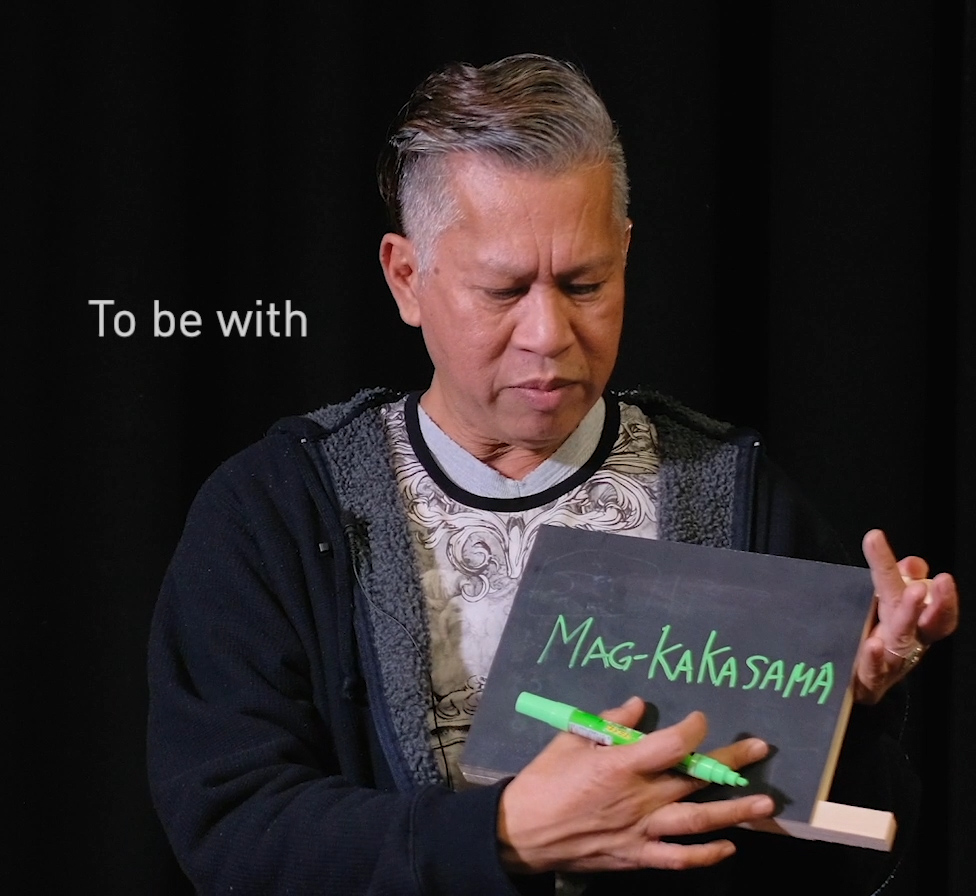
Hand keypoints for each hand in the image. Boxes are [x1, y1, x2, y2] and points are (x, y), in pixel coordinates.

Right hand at [496, 697, 773, 874]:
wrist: (523, 832)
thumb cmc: (545, 779)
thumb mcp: (571, 739)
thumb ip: (609, 722)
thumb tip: (639, 705)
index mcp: (621, 765)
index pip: (671, 744)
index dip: (693, 729)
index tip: (701, 718)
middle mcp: (639, 798)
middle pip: (695, 778)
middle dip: (731, 762)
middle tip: (760, 749)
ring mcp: (642, 830)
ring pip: (698, 820)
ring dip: (734, 811)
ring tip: (765, 802)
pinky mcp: (638, 855)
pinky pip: (679, 858)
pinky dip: (706, 854)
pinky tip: (728, 847)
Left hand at [854, 528, 958, 703]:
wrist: (857, 685)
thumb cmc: (878, 639)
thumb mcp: (889, 604)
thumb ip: (898, 578)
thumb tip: (913, 563)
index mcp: (916, 624)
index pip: (934, 607)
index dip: (944, 598)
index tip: (944, 577)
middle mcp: (908, 642)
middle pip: (921, 621)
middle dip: (932, 604)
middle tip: (924, 585)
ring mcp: (890, 661)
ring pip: (901, 639)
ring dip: (907, 617)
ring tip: (912, 594)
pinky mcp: (869, 679)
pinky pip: (873, 670)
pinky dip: (873, 658)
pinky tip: (872, 644)